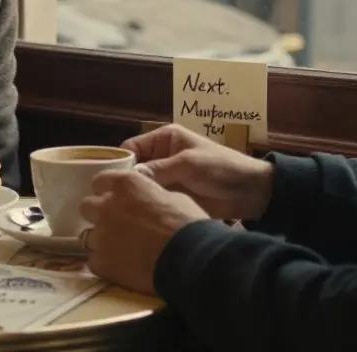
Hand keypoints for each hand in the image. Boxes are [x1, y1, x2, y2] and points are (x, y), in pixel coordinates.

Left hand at [79, 170, 208, 295]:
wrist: (190, 258)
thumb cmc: (187, 223)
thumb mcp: (172, 196)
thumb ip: (148, 195)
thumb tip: (145, 201)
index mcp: (125, 185)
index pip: (99, 181)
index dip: (107, 191)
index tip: (116, 199)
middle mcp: (106, 206)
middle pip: (87, 206)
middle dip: (98, 214)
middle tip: (116, 224)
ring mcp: (101, 235)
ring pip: (88, 236)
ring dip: (102, 240)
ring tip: (120, 250)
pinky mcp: (101, 262)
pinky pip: (94, 261)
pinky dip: (105, 264)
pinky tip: (122, 268)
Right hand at [122, 123, 273, 220]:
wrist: (250, 191)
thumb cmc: (221, 167)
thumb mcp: (188, 163)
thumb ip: (158, 169)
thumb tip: (128, 178)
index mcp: (164, 139)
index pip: (131, 147)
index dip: (118, 162)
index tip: (106, 180)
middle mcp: (161, 156)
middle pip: (132, 168)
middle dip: (122, 181)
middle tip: (107, 199)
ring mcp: (166, 178)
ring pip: (141, 186)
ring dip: (133, 196)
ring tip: (116, 211)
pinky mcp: (173, 196)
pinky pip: (153, 200)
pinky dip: (145, 206)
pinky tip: (133, 217)